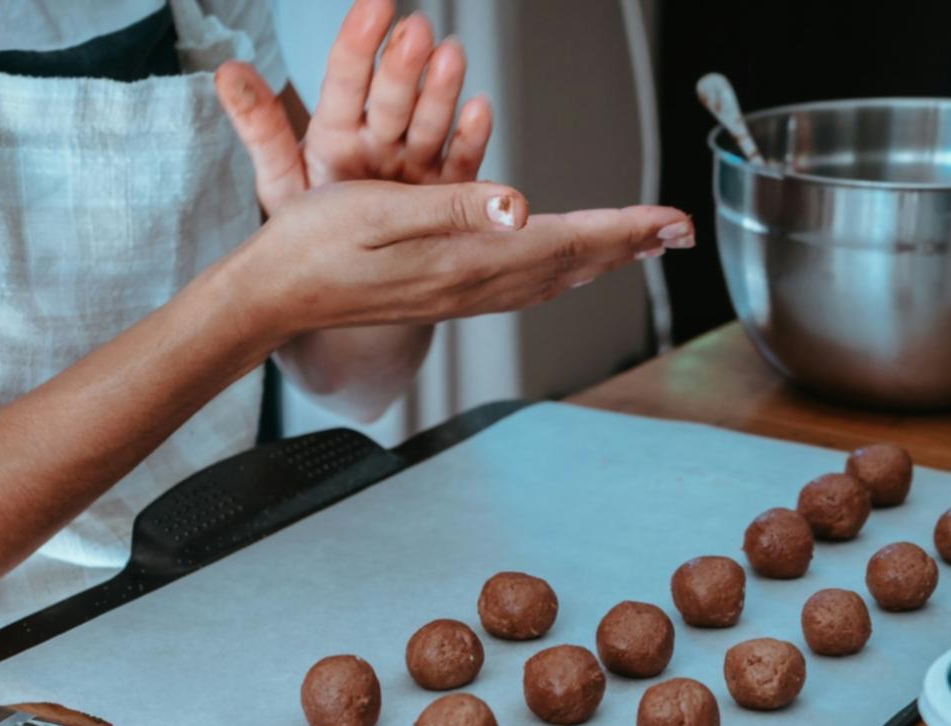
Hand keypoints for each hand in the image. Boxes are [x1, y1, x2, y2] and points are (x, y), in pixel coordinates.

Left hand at [215, 0, 490, 212]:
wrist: (347, 284)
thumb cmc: (312, 234)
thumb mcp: (279, 182)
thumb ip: (260, 128)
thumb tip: (228, 72)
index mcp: (335, 134)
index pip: (345, 80)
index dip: (358, 42)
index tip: (373, 5)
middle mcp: (378, 141)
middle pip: (390, 98)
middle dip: (403, 64)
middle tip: (415, 31)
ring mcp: (413, 165)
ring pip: (428, 122)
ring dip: (441, 90)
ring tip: (450, 57)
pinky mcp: (444, 193)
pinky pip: (458, 164)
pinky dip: (470, 138)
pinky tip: (478, 109)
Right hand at [233, 179, 693, 340]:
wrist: (273, 295)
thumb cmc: (314, 244)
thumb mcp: (380, 210)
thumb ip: (454, 206)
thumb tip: (522, 205)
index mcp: (466, 260)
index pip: (567, 242)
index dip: (626, 229)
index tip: (673, 221)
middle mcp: (471, 285)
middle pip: (571, 266)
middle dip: (629, 246)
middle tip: (677, 231)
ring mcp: (457, 296)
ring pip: (550, 280)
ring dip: (599, 259)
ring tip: (636, 244)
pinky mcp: (441, 294)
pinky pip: (520, 287)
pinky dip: (557, 271)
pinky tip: (559, 263)